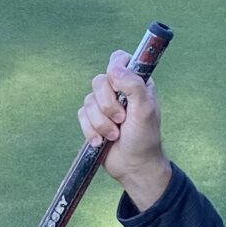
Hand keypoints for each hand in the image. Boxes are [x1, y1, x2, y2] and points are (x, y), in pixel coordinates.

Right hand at [78, 50, 171, 208]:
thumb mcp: (145, 110)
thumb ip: (133, 86)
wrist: (133, 166)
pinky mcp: (92, 120)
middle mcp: (119, 91)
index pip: (119, 59)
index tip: (117, 84)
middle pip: (99, 81)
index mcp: (136, 83)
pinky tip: (102, 142)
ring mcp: (104, 105)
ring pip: (88, 101)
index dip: (114, 69)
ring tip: (114, 135)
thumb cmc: (144, 138)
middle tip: (121, 120)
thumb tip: (114, 68)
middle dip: (107, 105)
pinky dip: (91, 130)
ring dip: (100, 122)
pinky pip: (81, 116)